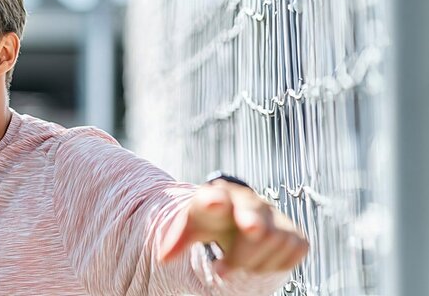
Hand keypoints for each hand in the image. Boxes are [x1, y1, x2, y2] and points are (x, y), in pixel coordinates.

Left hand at [157, 180, 308, 275]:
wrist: (238, 220)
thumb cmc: (213, 222)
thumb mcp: (192, 228)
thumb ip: (177, 240)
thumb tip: (164, 257)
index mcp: (219, 196)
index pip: (216, 195)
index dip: (214, 200)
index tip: (212, 202)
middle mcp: (250, 202)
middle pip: (253, 214)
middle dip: (250, 225)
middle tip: (241, 243)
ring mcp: (276, 217)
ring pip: (274, 238)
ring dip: (251, 261)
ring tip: (234, 264)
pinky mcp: (295, 235)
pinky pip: (294, 251)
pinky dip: (275, 264)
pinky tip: (258, 262)